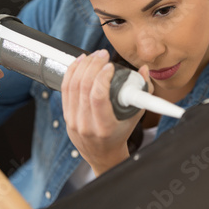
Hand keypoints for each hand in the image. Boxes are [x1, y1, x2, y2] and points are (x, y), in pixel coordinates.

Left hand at [61, 49, 151, 175]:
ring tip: (93, 56)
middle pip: (83, 88)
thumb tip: (144, 70)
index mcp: (104, 127)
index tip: (110, 65)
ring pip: (72, 86)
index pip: (98, 97)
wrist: (103, 154)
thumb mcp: (135, 115)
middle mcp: (86, 125)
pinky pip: (65, 89)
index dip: (102, 77)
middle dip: (93, 66)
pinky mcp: (66, 115)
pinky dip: (71, 72)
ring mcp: (73, 120)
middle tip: (102, 55)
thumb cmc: (121, 134)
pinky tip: (80, 62)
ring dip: (82, 66)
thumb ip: (143, 91)